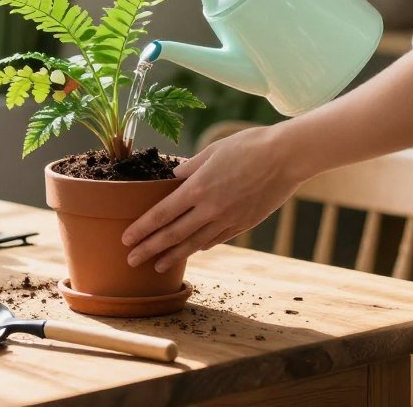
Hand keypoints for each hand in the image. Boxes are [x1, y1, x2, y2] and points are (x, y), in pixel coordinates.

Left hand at [121, 126, 301, 271]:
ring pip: (194, 243)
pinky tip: (191, 251)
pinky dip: (200, 247)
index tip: (126, 239)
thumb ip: (190, 168)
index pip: (161, 214)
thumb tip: (173, 178)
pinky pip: (216, 239)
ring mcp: (228, 220)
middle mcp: (210, 208)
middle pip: (172, 234)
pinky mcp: (244, 224)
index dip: (142, 229)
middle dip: (149, 249)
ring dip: (173, 256)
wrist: (286, 157)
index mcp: (197, 188)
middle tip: (131, 260)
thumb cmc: (248, 146)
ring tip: (156, 266)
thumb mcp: (212, 151)